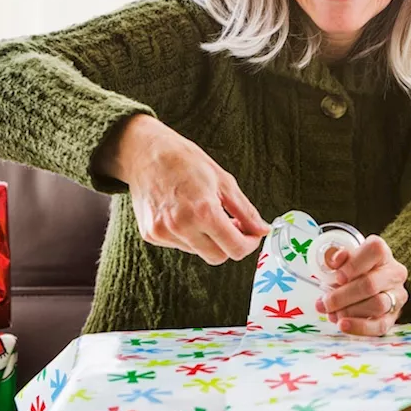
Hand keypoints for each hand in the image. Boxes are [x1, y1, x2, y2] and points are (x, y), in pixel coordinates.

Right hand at [96, 114, 269, 264]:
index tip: (252, 235)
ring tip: (205, 213)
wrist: (147, 153)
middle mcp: (181, 226)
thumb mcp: (224, 181)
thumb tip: (263, 229)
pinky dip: (189, 235)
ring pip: (198, 252)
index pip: (235, 249)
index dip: (249, 244)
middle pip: (217, 257)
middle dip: (230, 244)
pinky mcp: (151, 235)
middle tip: (233, 225)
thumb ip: (246, 211)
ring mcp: (163, 233)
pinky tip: (185, 214)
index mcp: (203, 212)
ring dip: (208, 239)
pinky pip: (180, 245)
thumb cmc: (186, 161)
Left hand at [314, 235, 408, 335]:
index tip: (337, 277)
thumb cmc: (354, 272)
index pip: (374, 251)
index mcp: (382, 253)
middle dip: (343, 296)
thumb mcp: (345, 260)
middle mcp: (394, 273)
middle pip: (371, 284)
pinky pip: (380, 325)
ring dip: (350, 312)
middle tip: (325, 302)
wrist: (369, 287)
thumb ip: (338, 259)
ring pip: (378, 305)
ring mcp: (397, 295)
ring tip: (332, 314)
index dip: (353, 265)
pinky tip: (343, 325)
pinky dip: (359, 327)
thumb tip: (334, 261)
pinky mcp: (394, 316)